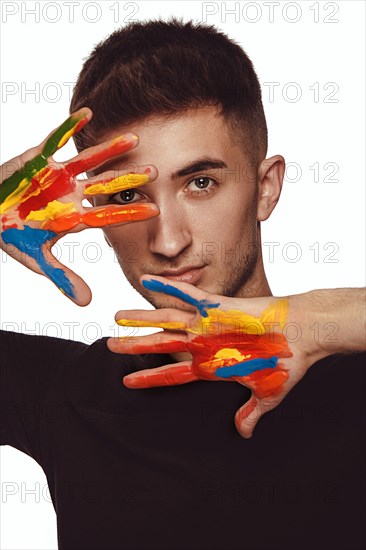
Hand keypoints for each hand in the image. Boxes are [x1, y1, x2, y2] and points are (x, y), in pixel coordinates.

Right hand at [0, 108, 158, 304]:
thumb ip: (62, 277)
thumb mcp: (36, 259)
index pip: (109, 215)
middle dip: (128, 180)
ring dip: (109, 150)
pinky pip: (55, 140)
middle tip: (154, 173)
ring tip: (133, 138)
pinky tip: (87, 114)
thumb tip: (87, 304)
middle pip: (106, 185)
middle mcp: (73, 194)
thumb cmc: (11, 234)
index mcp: (75, 217)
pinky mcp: (39, 159)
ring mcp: (58, 175)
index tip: (155, 210)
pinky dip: (68, 128)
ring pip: (88, 160)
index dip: (131, 213)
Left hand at [108, 276, 313, 437]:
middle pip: (161, 344)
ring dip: (141, 318)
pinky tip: (146, 280)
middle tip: (108, 345)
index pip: (172, 374)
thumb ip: (250, 412)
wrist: (302, 334)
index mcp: (211, 364)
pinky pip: (188, 295)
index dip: (149, 378)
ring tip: (116, 317)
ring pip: (166, 319)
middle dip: (135, 345)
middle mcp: (203, 342)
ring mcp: (208, 323)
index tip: (127, 382)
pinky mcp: (218, 306)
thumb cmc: (286, 363)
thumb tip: (244, 433)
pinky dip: (167, 287)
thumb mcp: (266, 394)